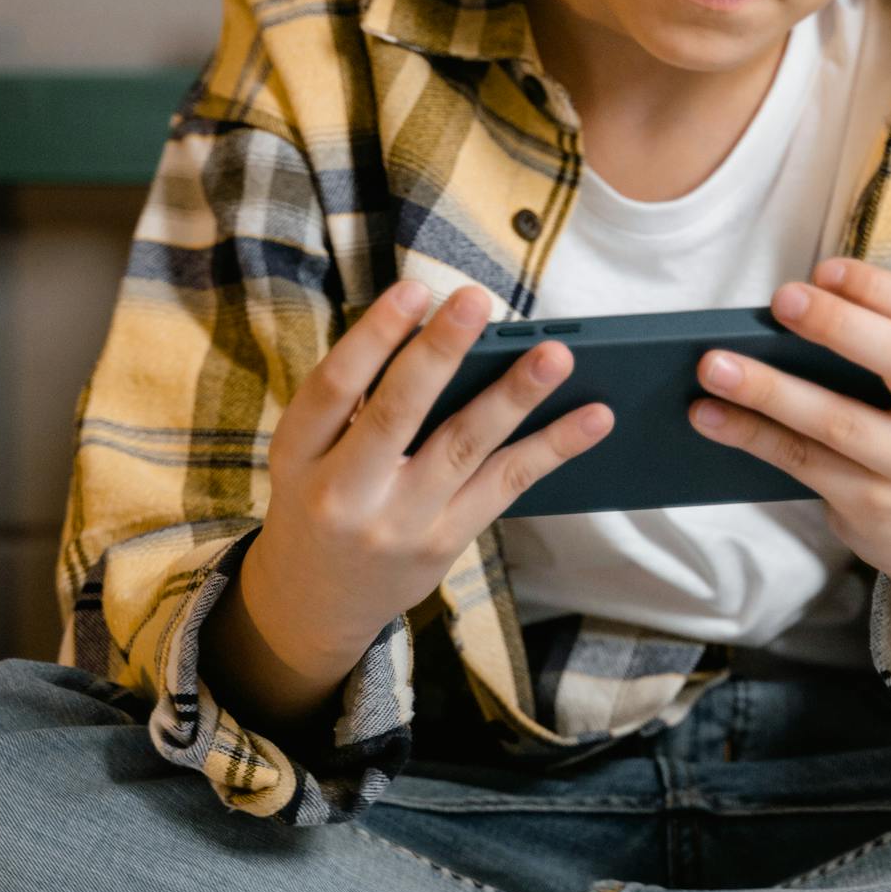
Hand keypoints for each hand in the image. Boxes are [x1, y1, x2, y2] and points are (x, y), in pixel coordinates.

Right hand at [239, 280, 613, 690]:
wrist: (316, 602)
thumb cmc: (320, 499)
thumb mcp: (308, 452)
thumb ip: (356, 401)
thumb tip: (438, 331)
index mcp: (299, 453)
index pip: (333, 387)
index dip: (373, 336)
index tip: (414, 289)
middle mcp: (344, 492)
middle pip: (397, 413)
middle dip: (440, 353)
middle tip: (477, 301)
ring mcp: (398, 523)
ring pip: (464, 447)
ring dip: (514, 396)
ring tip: (555, 356)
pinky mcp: (443, 543)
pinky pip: (504, 486)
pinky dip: (551, 447)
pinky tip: (592, 417)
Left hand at [689, 223, 890, 586]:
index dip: (880, 291)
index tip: (823, 269)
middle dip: (839, 326)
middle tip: (779, 300)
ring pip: (839, 423)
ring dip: (770, 391)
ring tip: (711, 364)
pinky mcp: (872, 507)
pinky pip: (803, 464)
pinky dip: (752, 436)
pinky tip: (708, 413)